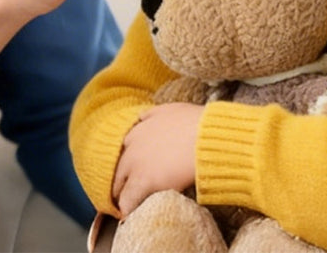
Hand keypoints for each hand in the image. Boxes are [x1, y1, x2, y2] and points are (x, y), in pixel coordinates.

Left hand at [112, 102, 203, 216]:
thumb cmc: (198, 124)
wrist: (208, 138)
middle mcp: (132, 144)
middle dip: (122, 179)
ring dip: (123, 194)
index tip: (135, 170)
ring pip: (118, 184)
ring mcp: (135, 163)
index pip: (125, 149)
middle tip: (128, 190)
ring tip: (127, 206)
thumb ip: (154, 115)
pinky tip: (130, 215)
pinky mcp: (142, 181)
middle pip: (118, 167)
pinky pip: (127, 200)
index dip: (130, 162)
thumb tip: (145, 118)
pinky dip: (127, 208)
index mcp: (139, 128)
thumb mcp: (171, 110)